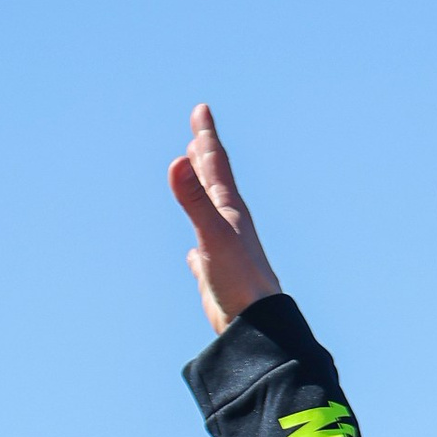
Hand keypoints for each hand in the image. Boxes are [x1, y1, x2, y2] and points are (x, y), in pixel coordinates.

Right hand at [168, 103, 281, 335]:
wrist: (258, 326)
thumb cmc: (240, 279)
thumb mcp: (212, 234)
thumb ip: (194, 199)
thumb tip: (178, 161)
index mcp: (230, 211)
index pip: (215, 164)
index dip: (207, 136)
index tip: (202, 110)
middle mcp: (230, 227)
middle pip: (215, 184)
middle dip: (205, 157)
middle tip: (200, 133)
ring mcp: (225, 252)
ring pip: (210, 215)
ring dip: (201, 196)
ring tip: (195, 185)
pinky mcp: (219, 279)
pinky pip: (204, 257)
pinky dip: (196, 250)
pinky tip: (192, 255)